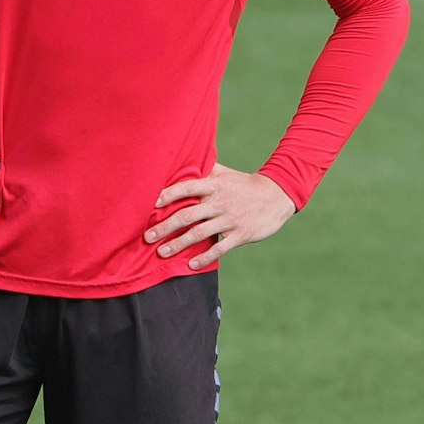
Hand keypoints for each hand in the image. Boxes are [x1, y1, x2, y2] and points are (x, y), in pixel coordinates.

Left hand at [146, 163, 296, 270]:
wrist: (277, 196)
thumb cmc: (245, 184)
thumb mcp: (226, 173)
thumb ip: (206, 168)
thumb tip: (185, 158)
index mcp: (215, 185)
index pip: (187, 188)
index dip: (168, 195)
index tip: (152, 204)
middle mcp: (220, 202)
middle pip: (187, 215)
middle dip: (165, 227)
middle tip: (147, 236)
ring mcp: (230, 220)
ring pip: (199, 234)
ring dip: (178, 244)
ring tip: (161, 252)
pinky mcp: (240, 235)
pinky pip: (219, 249)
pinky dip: (204, 258)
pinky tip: (190, 265)